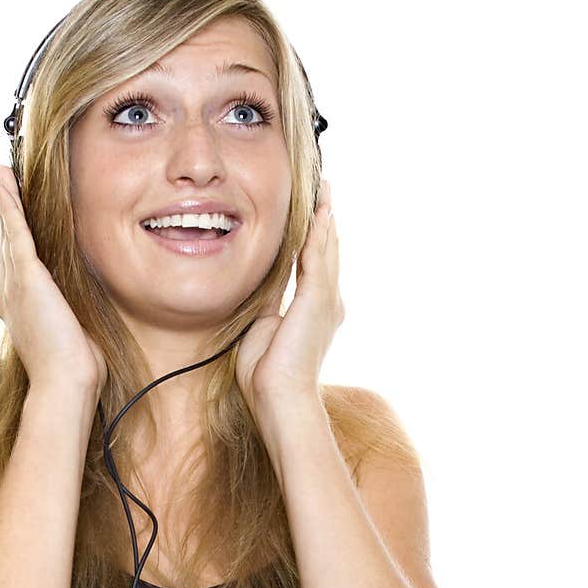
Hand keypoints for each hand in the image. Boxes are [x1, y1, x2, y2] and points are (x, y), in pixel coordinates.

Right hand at [0, 163, 107, 400]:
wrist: (64, 384)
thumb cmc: (74, 369)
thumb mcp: (73, 333)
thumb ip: (71, 314)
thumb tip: (83, 308)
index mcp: (20, 308)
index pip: (17, 264)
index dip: (13, 236)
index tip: (12, 216)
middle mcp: (10, 295)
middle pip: (7, 243)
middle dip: (5, 211)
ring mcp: (15, 286)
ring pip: (8, 233)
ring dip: (4, 200)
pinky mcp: (26, 280)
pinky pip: (16, 235)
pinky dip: (9, 209)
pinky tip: (4, 187)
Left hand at [234, 180, 344, 423]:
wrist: (280, 398)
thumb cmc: (267, 377)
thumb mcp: (262, 328)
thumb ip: (266, 302)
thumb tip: (259, 284)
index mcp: (315, 312)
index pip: (314, 265)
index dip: (313, 239)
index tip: (310, 216)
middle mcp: (328, 303)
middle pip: (327, 251)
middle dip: (324, 220)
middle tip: (324, 190)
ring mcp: (326, 300)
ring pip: (327, 248)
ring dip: (325, 217)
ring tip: (324, 189)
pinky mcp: (318, 299)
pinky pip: (319, 256)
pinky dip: (319, 231)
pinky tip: (319, 209)